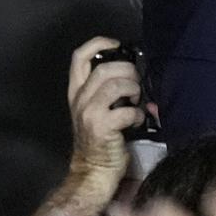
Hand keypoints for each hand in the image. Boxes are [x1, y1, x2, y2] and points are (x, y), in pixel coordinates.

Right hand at [68, 37, 144, 183]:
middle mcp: (79, 101)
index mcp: (77, 93)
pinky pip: (127, 110)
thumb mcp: (96, 111)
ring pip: (116, 85)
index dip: (98, 43)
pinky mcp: (102, 127)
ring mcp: (89, 114)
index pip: (79, 57)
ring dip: (134, 91)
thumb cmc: (100, 141)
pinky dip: (137, 114)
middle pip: (105, 69)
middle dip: (128, 72)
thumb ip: (108, 91)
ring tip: (136, 102)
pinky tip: (136, 121)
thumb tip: (135, 75)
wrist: (92, 173)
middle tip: (136, 85)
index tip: (116, 44)